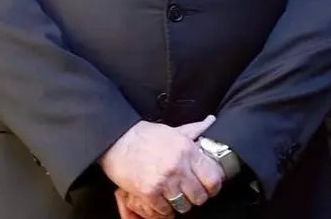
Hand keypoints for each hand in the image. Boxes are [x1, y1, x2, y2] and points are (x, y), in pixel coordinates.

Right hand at [100, 116, 218, 216]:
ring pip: (183, 205)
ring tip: (175, 197)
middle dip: (196, 197)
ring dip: (180, 204)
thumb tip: (211, 121)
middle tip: (190, 194)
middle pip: (199, 196)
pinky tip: (161, 200)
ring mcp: (163, 180)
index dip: (213, 187)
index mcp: (187, 149)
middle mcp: (178, 166)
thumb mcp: (174, 130)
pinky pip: (164, 210)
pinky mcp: (148, 192)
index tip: (209, 188)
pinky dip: (164, 209)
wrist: (117, 140)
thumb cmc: (145, 135)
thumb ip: (195, 129)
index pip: (212, 178)